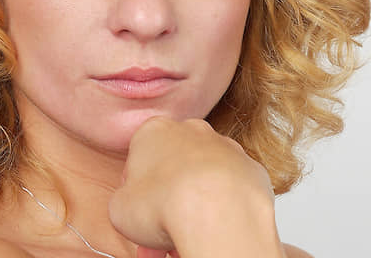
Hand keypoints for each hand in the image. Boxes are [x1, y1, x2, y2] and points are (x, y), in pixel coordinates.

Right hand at [108, 117, 282, 257]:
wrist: (216, 212)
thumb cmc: (165, 205)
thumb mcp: (119, 209)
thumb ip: (124, 200)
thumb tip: (133, 208)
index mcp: (155, 131)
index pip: (139, 159)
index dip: (136, 193)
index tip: (138, 214)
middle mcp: (192, 131)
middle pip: (173, 168)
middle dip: (166, 200)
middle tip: (161, 233)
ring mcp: (225, 147)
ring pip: (203, 179)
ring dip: (194, 207)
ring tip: (187, 238)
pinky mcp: (250, 168)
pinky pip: (232, 190)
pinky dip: (223, 208)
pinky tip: (213, 231)